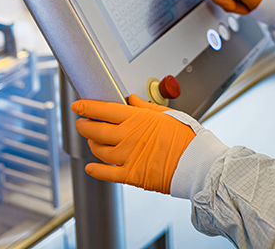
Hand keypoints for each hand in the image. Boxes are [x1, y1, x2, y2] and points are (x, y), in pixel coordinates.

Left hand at [72, 95, 194, 194]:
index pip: (104, 109)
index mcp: (137, 119)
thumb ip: (145, 107)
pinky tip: (91, 167)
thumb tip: (132, 100)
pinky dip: (95, 170)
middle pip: (96, 129)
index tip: (78, 106)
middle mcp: (128, 137)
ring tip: (91, 140)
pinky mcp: (130, 174)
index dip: (87, 107)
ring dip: (91, 144)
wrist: (196, 162)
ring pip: (99, 150)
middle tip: (81, 122)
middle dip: (84, 125)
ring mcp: (127, 156)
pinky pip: (106, 173)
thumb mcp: (167, 114)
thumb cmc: (187, 137)